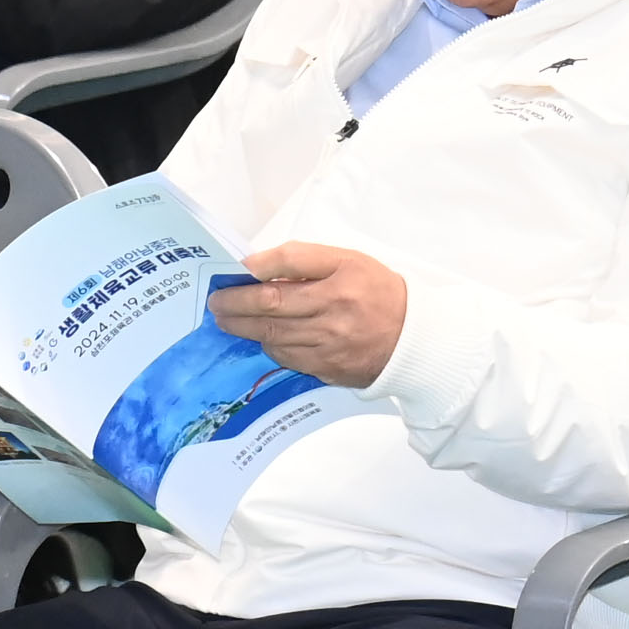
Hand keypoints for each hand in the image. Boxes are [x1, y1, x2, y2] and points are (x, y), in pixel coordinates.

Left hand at [207, 241, 409, 386]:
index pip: (287, 269)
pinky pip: (287, 357)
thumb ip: (304, 260)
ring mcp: (329, 345)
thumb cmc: (377, 292)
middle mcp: (334, 313)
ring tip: (227, 319)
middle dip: (235, 304)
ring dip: (244, 327)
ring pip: (273, 335)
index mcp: (340, 280)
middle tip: (216, 302)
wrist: (413, 339)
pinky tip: (262, 337)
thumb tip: (258, 266)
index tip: (234, 271)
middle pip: (271, 307)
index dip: (255, 270)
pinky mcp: (327, 369)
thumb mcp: (349, 261)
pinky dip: (269, 345)